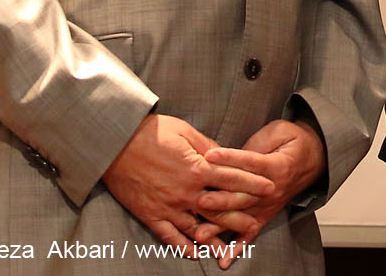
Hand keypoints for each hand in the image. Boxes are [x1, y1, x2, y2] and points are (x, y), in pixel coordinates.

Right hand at [101, 114, 274, 259]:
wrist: (115, 144)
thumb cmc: (152, 133)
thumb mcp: (186, 132)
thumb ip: (208, 147)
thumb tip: (226, 155)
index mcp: (197, 168)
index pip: (233, 179)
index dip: (253, 184)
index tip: (270, 188)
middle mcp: (186, 191)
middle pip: (220, 209)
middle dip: (240, 218)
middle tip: (256, 225)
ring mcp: (169, 206)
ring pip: (197, 228)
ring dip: (214, 240)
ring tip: (229, 250)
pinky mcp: (151, 215)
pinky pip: (170, 236)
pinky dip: (183, 247)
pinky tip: (195, 254)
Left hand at [193, 119, 326, 267]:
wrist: (316, 157)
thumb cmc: (293, 141)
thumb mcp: (281, 131)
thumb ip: (259, 143)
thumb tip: (234, 156)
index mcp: (276, 165)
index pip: (250, 161)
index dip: (230, 158)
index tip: (209, 155)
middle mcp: (272, 189)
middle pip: (243, 194)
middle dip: (220, 199)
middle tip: (199, 200)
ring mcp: (268, 204)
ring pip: (241, 216)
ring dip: (220, 226)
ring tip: (200, 233)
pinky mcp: (266, 214)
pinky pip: (251, 232)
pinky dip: (238, 247)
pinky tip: (224, 259)